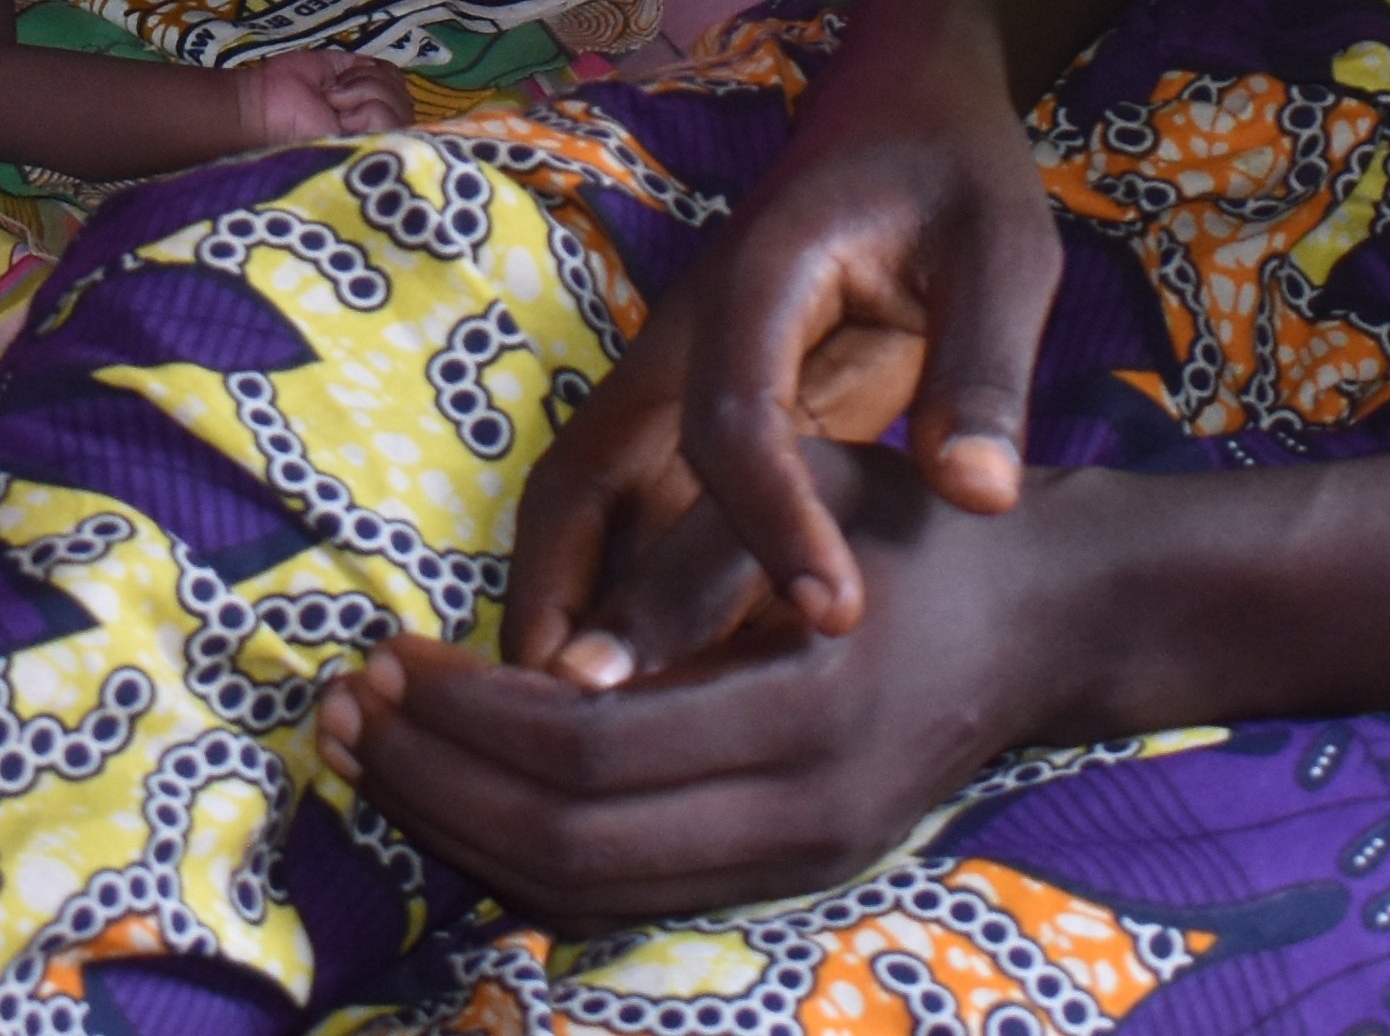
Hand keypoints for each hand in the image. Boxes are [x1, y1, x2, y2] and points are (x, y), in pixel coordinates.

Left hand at [235, 48, 420, 143]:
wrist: (259, 105)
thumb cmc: (284, 86)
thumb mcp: (328, 66)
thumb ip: (360, 68)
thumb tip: (382, 69)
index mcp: (365, 111)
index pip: (400, 87)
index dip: (380, 75)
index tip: (342, 79)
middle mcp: (375, 131)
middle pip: (404, 96)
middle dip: (368, 82)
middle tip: (331, 94)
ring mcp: (372, 145)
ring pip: (400, 106)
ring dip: (363, 93)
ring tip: (331, 104)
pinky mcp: (366, 154)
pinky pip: (388, 119)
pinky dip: (363, 107)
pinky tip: (337, 116)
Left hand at [320, 446, 1092, 924]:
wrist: (1046, 615)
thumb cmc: (910, 525)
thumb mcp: (807, 492)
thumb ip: (686, 571)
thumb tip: (549, 668)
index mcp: (804, 714)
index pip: (590, 752)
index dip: (470, 716)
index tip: (387, 655)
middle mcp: (802, 821)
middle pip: (570, 848)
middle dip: (436, 785)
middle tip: (343, 709)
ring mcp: (796, 866)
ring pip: (588, 893)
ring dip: (461, 830)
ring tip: (370, 753)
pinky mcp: (784, 878)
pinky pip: (626, 898)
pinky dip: (524, 856)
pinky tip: (455, 793)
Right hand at [502, 37, 1056, 668]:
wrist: (902, 104)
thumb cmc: (952, 170)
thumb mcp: (1003, 248)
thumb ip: (985, 366)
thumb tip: (979, 502)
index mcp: (757, 284)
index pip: (731, 419)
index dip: (771, 523)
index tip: (834, 615)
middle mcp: (685, 341)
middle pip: (585, 478)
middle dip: (566, 599)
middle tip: (584, 729)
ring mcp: (676, 380)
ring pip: (591, 509)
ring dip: (576, 611)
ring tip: (590, 740)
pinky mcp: (697, 416)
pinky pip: (640, 519)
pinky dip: (625, 599)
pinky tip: (657, 692)